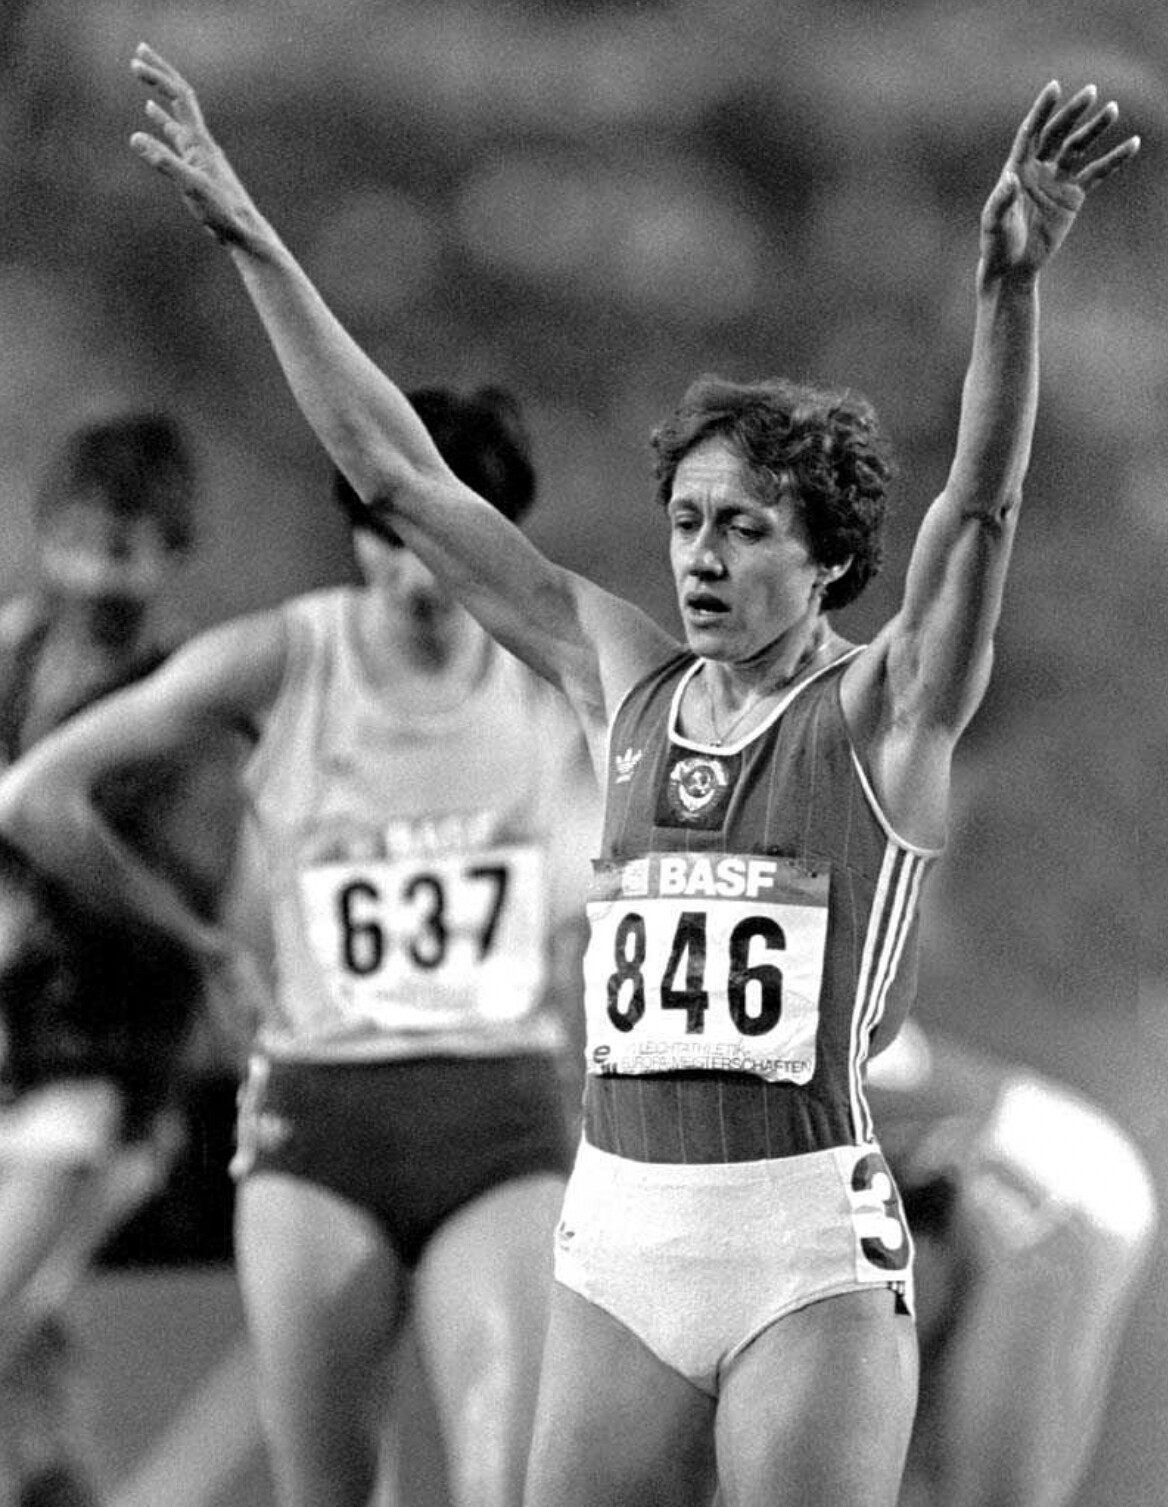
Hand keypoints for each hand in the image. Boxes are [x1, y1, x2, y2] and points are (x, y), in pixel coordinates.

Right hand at [129, 42, 265, 249]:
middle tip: (138, 52)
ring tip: (143, 79)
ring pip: (176, 118)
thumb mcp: (191, 186)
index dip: (159, 76)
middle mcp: (200, 143)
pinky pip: (177, 139)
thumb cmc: (222, 212)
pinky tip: (155, 123)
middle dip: (159, 74)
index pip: (179, 97)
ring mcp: (199, 155)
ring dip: (159, 96)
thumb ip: (164, 162)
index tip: (136, 61)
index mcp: (199, 142)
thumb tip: (135, 137)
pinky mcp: (198, 170)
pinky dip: (164, 126)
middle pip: (179, 98)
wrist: (244, 232)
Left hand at [980, 81, 1139, 282]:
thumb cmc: (997, 244)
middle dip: (1073, 113)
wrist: (1013, 267)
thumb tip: (1010, 177)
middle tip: (1090, 92)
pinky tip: (1132, 144)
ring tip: (1112, 109)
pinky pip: (1097, 173)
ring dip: (1095, 129)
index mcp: (1016, 168)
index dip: (1041, 110)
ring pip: (1079, 148)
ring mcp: (1057, 180)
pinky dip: (1114, 159)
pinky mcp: (1073, 195)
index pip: (1030, 132)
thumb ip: (1001, 200)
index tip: (1054, 87)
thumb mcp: (994, 223)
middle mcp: (1038, 168)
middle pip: (1057, 133)